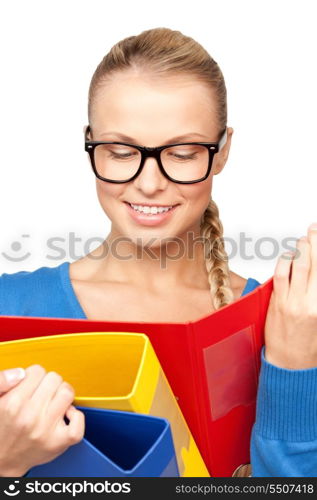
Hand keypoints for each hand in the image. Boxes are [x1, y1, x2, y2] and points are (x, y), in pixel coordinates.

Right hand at [0, 365, 84, 476]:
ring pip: (67, 393)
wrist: (3, 460)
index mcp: (13, 403)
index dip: (35, 376)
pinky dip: (76, 415)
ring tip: (53, 402)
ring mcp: (46, 430)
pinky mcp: (59, 442)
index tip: (32, 385)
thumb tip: (22, 372)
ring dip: (62, 395)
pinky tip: (64, 416)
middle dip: (49, 384)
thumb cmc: (1, 428)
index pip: (38, 370)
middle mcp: (30, 416)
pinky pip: (79, 420)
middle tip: (42, 394)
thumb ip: (3, 381)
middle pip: (55, 378)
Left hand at [264, 223, 316, 369]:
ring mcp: (294, 302)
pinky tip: (288, 256)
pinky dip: (284, 262)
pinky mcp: (278, 303)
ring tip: (304, 239)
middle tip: (315, 229)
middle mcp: (312, 302)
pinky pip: (281, 276)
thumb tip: (315, 273)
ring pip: (299, 267)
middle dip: (316, 243)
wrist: (291, 364)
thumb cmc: (310, 345)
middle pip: (316, 264)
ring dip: (301, 249)